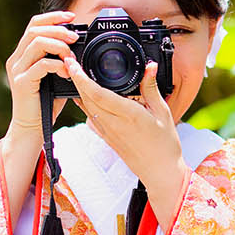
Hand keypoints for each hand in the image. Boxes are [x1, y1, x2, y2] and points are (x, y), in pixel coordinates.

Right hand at [4, 10, 77, 141]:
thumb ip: (59, 59)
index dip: (52, 17)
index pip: (34, 25)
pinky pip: (41, 65)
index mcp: (22, 55)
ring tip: (71, 57)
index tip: (71, 17)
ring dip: (59, 46)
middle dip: (58, 29)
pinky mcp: (22, 83)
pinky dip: (57, 65)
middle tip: (75, 37)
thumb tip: (77, 44)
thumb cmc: (45, 103)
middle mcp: (16, 60)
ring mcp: (17, 71)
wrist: (32, 128)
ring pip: (37, 43)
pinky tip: (66, 72)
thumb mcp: (53, 76)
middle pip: (34, 30)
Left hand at [61, 55, 189, 231]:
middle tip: (70, 62)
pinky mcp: (106, 138)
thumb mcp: (162, 112)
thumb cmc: (164, 145)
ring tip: (75, 75)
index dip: (82, 77)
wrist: (160, 172)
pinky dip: (85, 104)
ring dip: (78, 91)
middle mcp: (113, 124)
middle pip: (86, 98)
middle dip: (75, 79)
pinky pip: (91, 118)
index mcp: (127, 114)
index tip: (73, 64)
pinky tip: (85, 96)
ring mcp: (107, 132)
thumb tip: (150, 67)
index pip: (97, 93)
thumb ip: (151, 88)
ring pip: (86, 107)